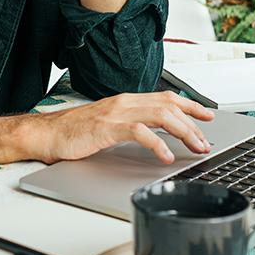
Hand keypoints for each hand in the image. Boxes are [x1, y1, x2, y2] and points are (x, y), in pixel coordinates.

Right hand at [31, 91, 215, 164]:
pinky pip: (139, 132)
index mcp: (126, 101)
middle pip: (169, 106)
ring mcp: (116, 113)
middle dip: (193, 123)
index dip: (190, 105)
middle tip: (205, 141)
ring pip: (160, 115)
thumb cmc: (74, 133)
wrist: (47, 134)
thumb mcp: (109, 126)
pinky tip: (165, 156)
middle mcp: (124, 103)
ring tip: (195, 147)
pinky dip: (157, 144)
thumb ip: (131, 126)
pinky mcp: (107, 127)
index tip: (208, 114)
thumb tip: (155, 137)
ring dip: (183, 132)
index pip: (166, 98)